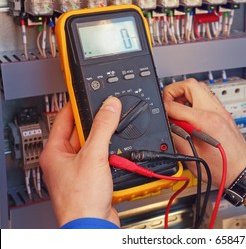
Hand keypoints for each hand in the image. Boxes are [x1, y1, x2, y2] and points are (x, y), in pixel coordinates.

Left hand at [39, 97, 121, 226]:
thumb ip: (102, 127)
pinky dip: (111, 155)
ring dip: (107, 141)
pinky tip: (118, 156)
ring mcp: (78, 169)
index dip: (77, 104)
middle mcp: (64, 160)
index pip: (64, 118)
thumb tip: (109, 106)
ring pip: (94, 145)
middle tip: (110, 114)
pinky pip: (102, 159)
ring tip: (115, 138)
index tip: (90, 94)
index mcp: (54, 151)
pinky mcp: (92, 178)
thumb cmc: (81, 199)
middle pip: (82, 131)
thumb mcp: (93, 155)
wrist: (93, 225)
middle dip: (97, 124)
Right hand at [163, 78, 245, 187]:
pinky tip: (191, 113)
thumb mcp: (190, 156)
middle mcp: (215, 111)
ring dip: (185, 94)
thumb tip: (166, 124)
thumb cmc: (222, 169)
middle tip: (168, 103)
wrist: (243, 171)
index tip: (160, 113)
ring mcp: (221, 111)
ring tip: (178, 108)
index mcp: (205, 121)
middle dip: (174, 91)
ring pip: (200, 88)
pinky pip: (207, 97)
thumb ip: (175, 136)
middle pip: (190, 84)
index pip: (176, 105)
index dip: (163, 108)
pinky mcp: (224, 114)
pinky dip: (196, 100)